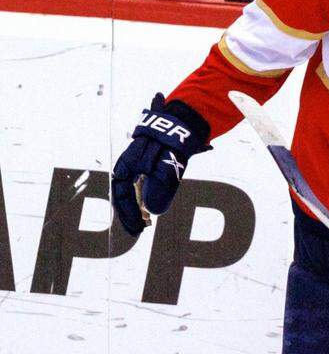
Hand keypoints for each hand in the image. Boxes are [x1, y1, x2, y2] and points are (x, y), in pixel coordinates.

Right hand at [111, 94, 211, 237]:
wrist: (182, 123)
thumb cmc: (170, 143)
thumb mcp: (166, 166)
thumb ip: (159, 188)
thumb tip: (153, 211)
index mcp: (126, 165)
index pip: (121, 195)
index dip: (128, 213)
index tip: (138, 228)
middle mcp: (129, 166)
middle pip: (125, 194)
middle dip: (130, 213)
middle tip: (139, 230)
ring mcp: (139, 166)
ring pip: (133, 191)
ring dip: (137, 208)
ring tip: (145, 223)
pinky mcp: (149, 166)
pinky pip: (142, 186)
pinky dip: (145, 199)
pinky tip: (151, 210)